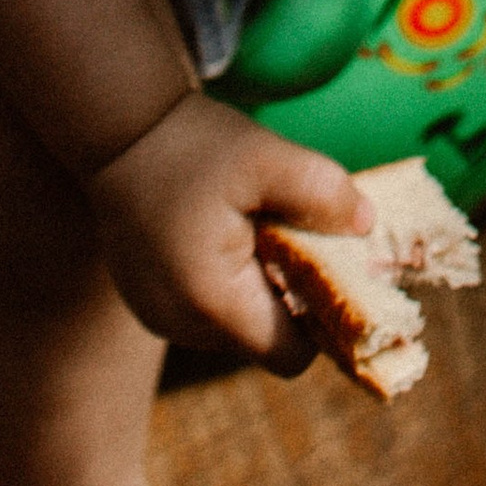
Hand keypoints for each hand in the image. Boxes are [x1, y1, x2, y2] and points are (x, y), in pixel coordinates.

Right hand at [85, 90, 369, 367]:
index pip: (289, 355)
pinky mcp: (147, 302)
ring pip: (234, 326)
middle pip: (263, 341)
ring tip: (250, 229)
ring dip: (254, 288)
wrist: (119, 129)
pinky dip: (224, 281)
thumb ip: (322, 192)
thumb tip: (367, 225)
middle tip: (289, 236)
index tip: (326, 270)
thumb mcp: (268, 156)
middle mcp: (180, 325)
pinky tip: (219, 232)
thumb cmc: (195, 143)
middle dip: (287, 297)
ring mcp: (158, 317)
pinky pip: (205, 310)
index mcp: (214, 302)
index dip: (319, 322)